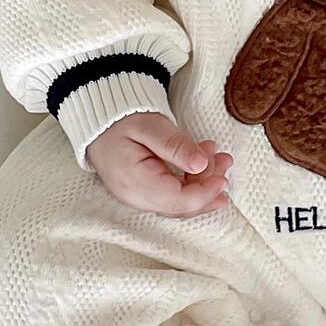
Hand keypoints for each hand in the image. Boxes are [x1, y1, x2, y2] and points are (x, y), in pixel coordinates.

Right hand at [86, 112, 233, 217]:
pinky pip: (175, 193)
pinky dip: (194, 179)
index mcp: (134, 183)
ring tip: (220, 156)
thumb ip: (174, 145)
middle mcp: (136, 197)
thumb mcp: (150, 126)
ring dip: (204, 181)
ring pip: (180, 201)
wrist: (100, 120)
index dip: (204, 193)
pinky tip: (205, 159)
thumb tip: (200, 164)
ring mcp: (140, 196)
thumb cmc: (122, 120)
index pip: (176, 201)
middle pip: (181, 205)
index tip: (223, 178)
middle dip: (209, 187)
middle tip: (226, 160)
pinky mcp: (146, 190)